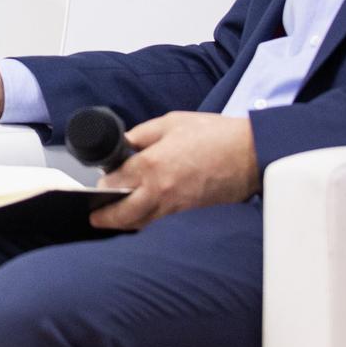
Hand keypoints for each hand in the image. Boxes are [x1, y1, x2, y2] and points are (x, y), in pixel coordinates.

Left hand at [90, 112, 260, 231]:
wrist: (251, 154)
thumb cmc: (214, 135)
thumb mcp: (170, 123)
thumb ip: (141, 134)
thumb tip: (123, 144)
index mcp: (151, 165)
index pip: (114, 183)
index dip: (102, 183)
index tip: (100, 181)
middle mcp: (159, 191)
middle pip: (122, 214)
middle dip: (104, 217)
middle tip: (94, 215)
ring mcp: (175, 206)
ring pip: (141, 223)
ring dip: (124, 223)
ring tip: (112, 219)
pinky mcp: (188, 213)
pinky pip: (159, 222)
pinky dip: (146, 222)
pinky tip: (141, 216)